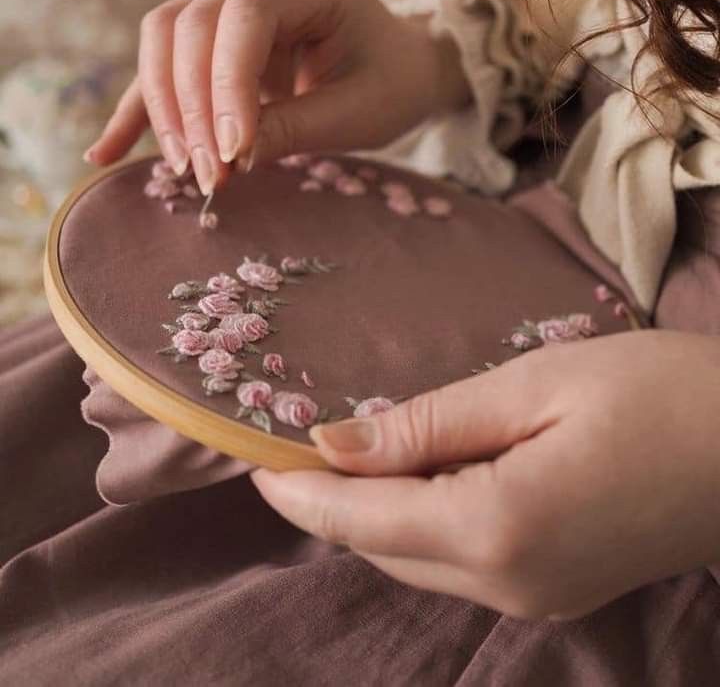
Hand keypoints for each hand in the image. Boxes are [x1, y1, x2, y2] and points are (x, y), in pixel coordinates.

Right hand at [85, 0, 468, 192]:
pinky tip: (106, 152)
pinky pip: (165, 67)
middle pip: (192, 23)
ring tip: (183, 170)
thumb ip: (294, 128)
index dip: (227, 84)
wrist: (401, 69)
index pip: (245, 15)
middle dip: (193, 105)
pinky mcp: (215, 39)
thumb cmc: (391, 84)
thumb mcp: (359, 112)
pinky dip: (139, 110)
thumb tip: (227, 158)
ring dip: (164, 107)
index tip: (233, 152)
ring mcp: (233, 0)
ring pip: (165, 37)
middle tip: (211, 176)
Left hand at [252, 330, 719, 619]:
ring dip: (371, 509)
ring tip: (348, 448)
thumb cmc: (655, 393)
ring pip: (413, 557)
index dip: (297, 489)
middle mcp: (506, 583)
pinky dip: (418, 519)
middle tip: (292, 437)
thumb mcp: (534, 384)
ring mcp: (532, 597)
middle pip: (378, 544)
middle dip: (327, 498)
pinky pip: (454, 561)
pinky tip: (419, 471)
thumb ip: (428, 422)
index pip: (359, 518)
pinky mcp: (551, 589)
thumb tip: (336, 444)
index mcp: (496, 527)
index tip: (250, 457)